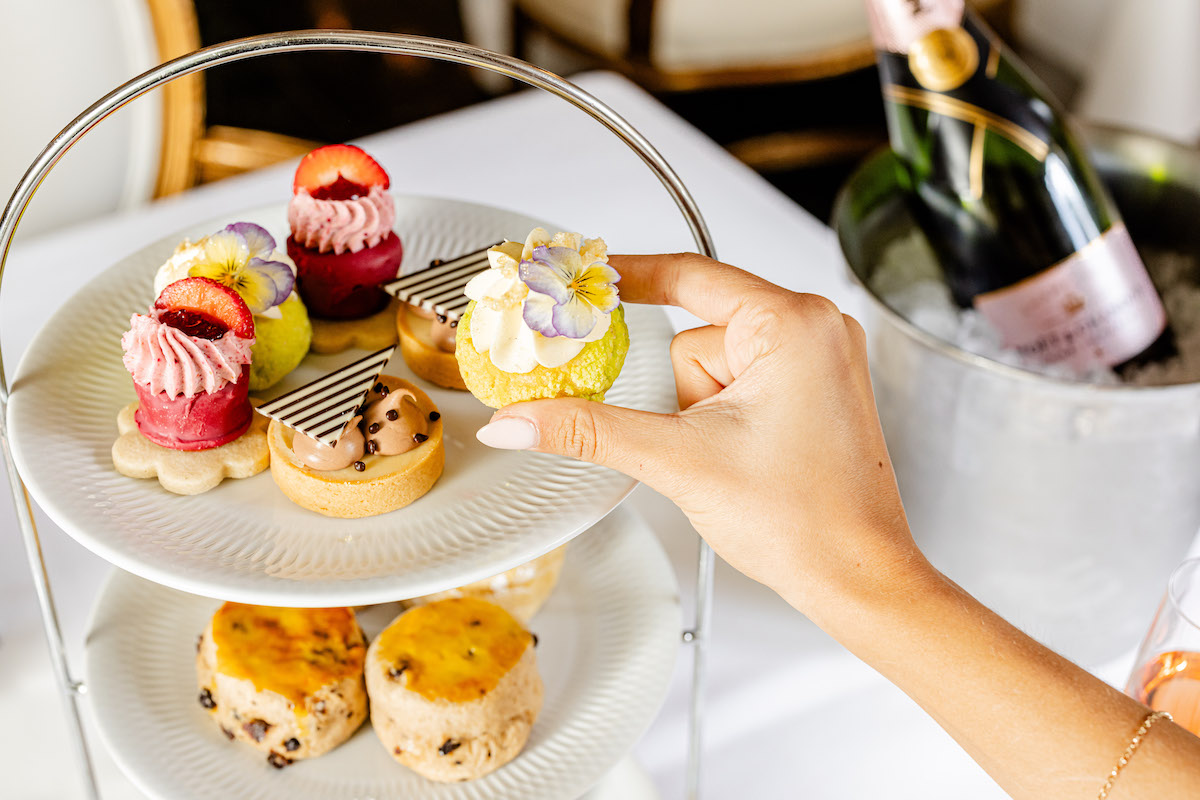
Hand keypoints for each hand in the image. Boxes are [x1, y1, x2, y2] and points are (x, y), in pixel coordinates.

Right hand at [475, 253, 931, 618]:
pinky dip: (722, 420)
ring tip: (734, 461)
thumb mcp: (679, 462)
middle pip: (697, 338)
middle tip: (699, 442)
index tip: (583, 278)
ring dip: (702, 416)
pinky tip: (744, 459)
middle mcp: (815, 329)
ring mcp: (820, 361)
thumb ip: (589, 431)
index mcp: (793, 323)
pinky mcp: (815, 392)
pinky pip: (741, 386)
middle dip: (683, 397)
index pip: (689, 275)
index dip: (627, 277)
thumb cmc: (805, 520)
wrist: (855, 577)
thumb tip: (519, 421)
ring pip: (715, 370)